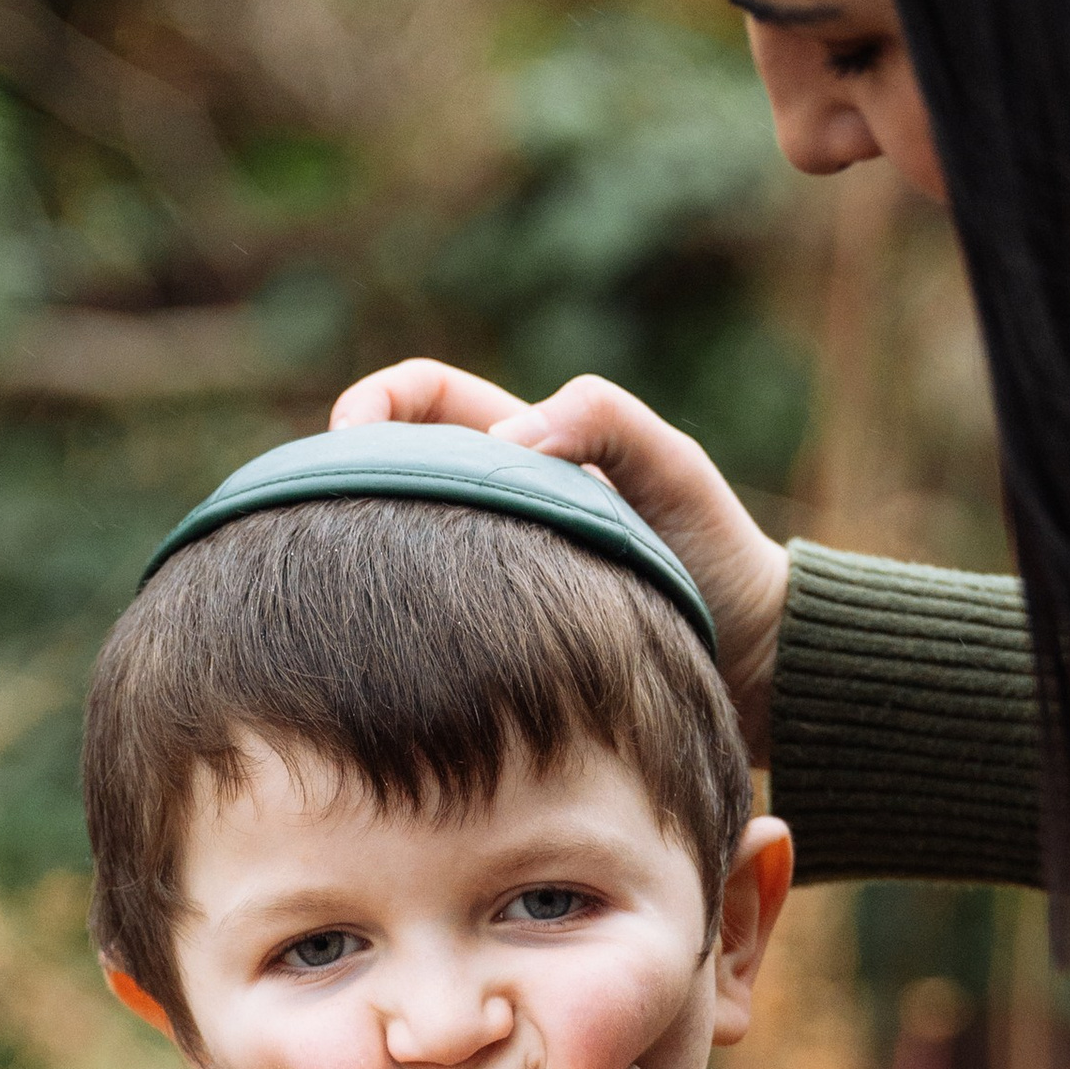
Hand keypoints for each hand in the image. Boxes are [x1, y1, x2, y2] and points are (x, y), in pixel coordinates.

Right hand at [329, 360, 791, 758]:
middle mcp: (493, 511)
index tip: (346, 441)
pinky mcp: (494, 652)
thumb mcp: (671, 466)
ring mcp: (489, 583)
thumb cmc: (716, 555)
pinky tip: (384, 657)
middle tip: (315, 527)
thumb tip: (504, 437)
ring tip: (333, 593)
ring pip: (395, 559)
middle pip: (389, 481)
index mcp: (522, 451)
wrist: (754, 668)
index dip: (373, 405)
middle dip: (340, 491)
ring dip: (357, 565)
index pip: (422, 401)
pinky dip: (392, 633)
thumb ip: (602, 420)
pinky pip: (424, 632)